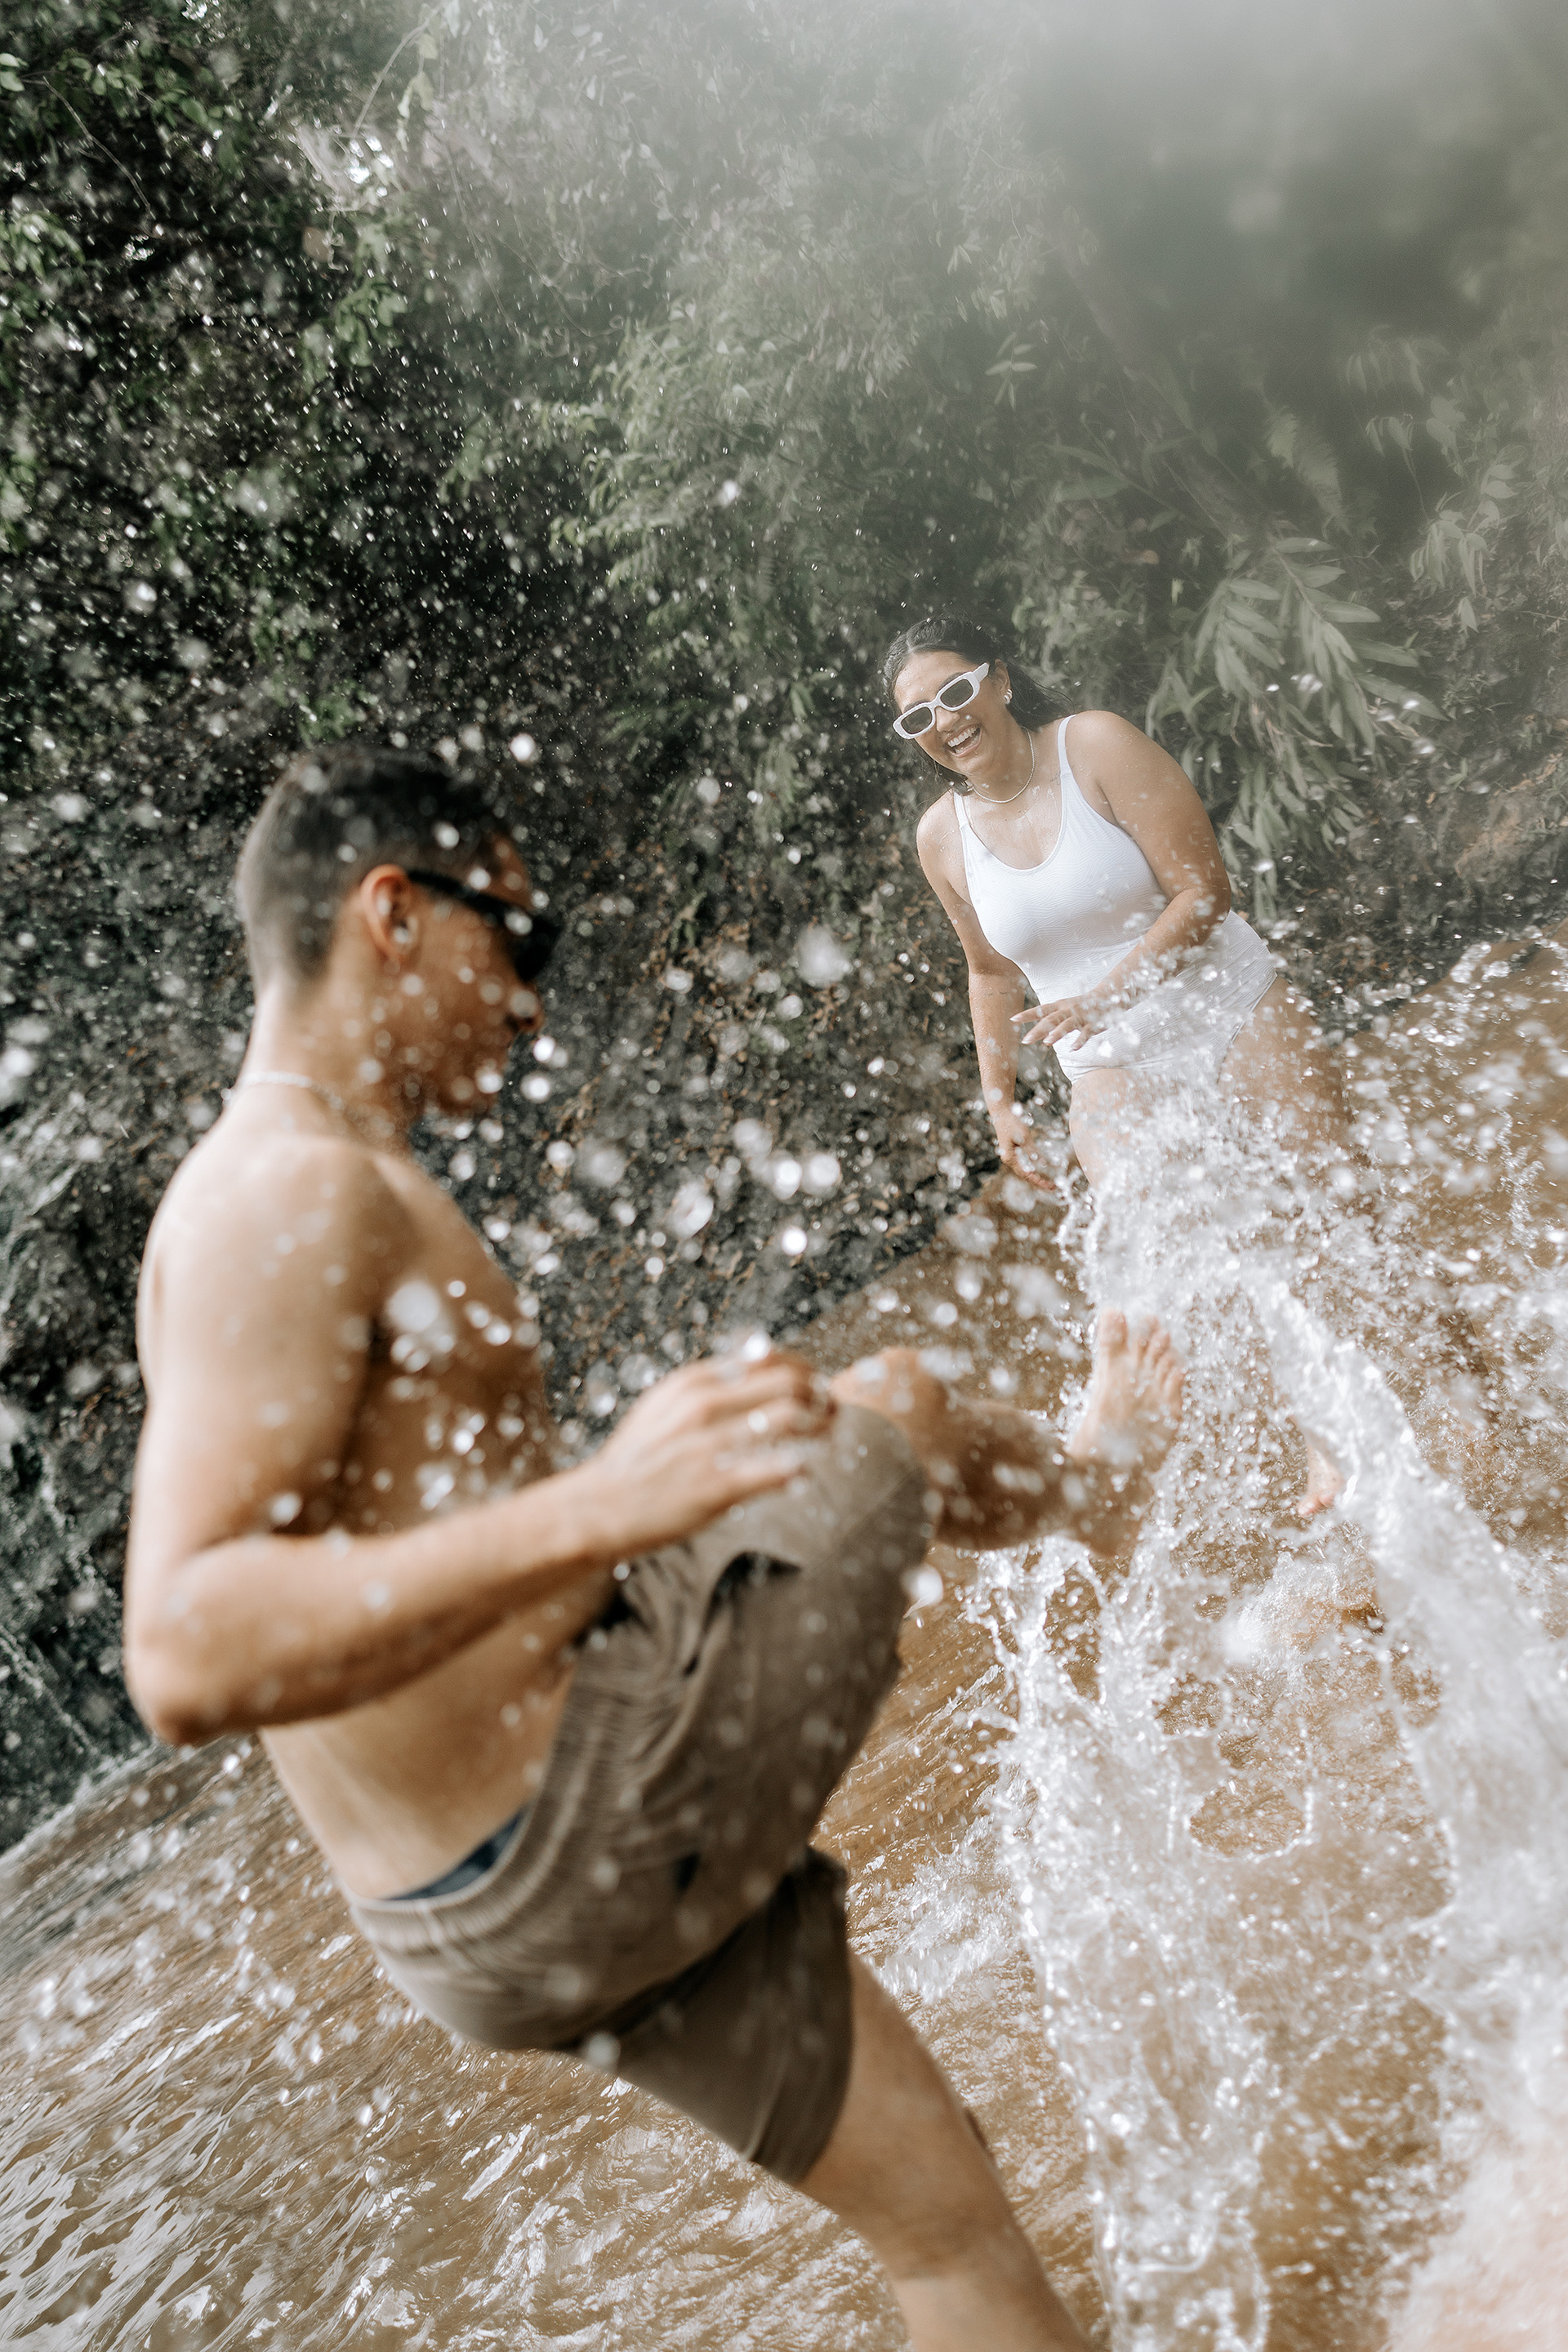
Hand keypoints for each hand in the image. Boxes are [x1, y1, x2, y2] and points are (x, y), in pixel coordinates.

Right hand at [574, 1344, 833, 1559]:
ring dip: (822, 1426)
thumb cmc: (636, 1458)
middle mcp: (705, 1405)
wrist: (599, 1506)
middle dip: (820, 1393)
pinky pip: (780, 1469)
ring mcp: (712, 1445)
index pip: (768, 1357)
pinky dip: (801, 1468)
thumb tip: (753, 1366)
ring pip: (793, 1418)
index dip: (803, 1368)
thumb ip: (706, 1386)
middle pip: (789, 1381)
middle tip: (831, 1409)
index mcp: (693, 1381)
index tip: (814, 1383)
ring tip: (827, 1437)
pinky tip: (802, 1473)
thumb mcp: (664, 1405)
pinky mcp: (718, 1485)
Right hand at [993, 1103, 1053, 1193]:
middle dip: (1038, 1182)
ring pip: (1025, 1171)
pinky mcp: (1014, 1150)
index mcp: (1009, 1158)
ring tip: (1047, 1183)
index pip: (1026, 1175)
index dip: (1038, 1181)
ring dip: (1036, 1177)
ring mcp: (1011, 1155)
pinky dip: (1034, 1168)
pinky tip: (1040, 1170)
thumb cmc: (1011, 1122)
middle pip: (1025, 1176)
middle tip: (1052, 1188)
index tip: (1049, 1186)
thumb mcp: (1024, 1137)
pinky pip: (1025, 1163)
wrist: (1001, 1111)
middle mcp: (1009, 1159)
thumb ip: (1032, 1151)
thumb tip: (1043, 1164)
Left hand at [1011, 989, 1112, 1049]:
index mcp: (1060, 1006)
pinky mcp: (1092, 1025)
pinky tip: (1073, 1048)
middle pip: (1051, 1020)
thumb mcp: (1064, 1008)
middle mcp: (1068, 1010)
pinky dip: (1080, 1040)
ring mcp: (1080, 1017)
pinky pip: (1086, 1033)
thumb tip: (1036, 1032)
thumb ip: (1051, 1018)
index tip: (1013, 1019)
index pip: (1041, 1010)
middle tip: (1025, 1040)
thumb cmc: (1081, 1005)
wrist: (1107, 997)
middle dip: (1038, 1030)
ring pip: (1067, 1025)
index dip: (1028, 1014)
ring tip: (1047, 1042)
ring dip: (1057, 1033)